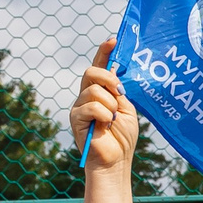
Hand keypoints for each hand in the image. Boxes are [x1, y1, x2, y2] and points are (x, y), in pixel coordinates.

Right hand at [71, 38, 139, 169]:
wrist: (115, 162)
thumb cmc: (122, 139)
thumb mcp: (126, 109)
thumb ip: (118, 91)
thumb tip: (113, 72)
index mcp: (101, 92)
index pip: (99, 67)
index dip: (104, 52)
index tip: (113, 40)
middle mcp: (87, 96)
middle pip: (91, 71)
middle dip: (108, 79)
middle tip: (119, 93)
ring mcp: (79, 106)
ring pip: (94, 90)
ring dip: (110, 105)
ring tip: (113, 120)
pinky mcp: (75, 118)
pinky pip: (92, 106)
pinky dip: (105, 115)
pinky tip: (106, 126)